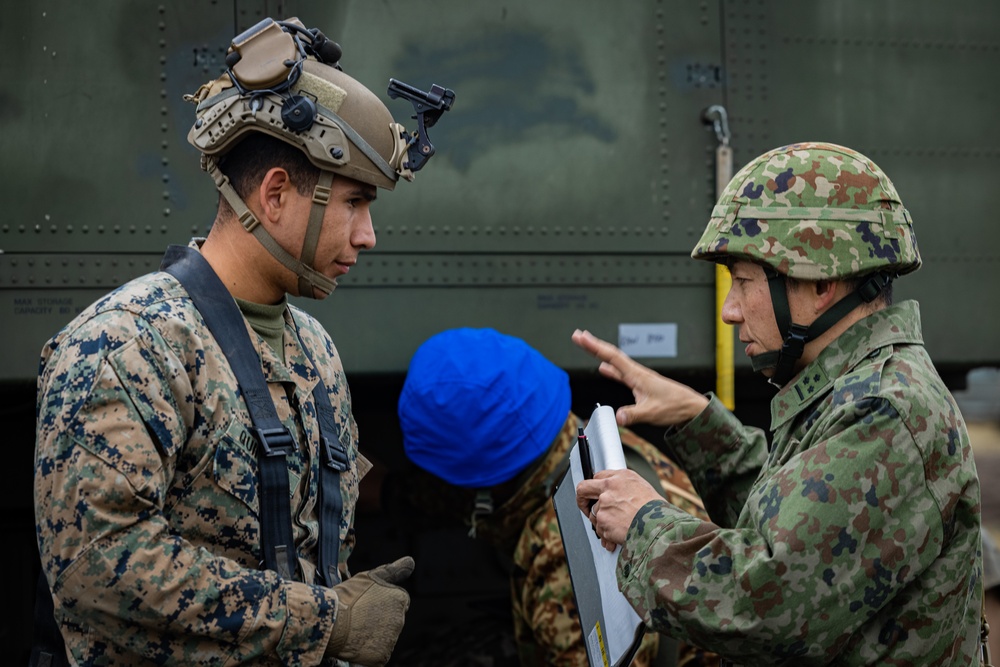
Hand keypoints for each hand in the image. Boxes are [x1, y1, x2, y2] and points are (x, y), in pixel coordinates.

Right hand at [326, 556, 413, 665]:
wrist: (331, 621)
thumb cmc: (347, 597)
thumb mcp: (369, 577)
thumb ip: (393, 571)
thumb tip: (411, 561)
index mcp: (401, 599)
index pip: (398, 603)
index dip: (381, 603)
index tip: (366, 605)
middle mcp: (400, 619)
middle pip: (391, 621)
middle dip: (378, 620)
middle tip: (357, 617)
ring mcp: (392, 639)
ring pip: (384, 637)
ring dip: (373, 635)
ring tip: (354, 629)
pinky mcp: (382, 656)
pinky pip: (378, 654)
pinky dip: (368, 651)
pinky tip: (355, 642)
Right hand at [571, 329, 708, 427]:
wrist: (692, 407)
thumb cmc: (675, 406)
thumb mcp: (652, 413)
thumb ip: (634, 414)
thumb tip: (618, 416)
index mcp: (638, 375)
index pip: (612, 357)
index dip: (595, 347)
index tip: (582, 337)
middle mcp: (637, 373)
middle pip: (611, 355)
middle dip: (593, 345)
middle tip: (578, 335)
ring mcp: (639, 378)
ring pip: (615, 362)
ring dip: (600, 354)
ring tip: (587, 346)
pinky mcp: (641, 385)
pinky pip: (621, 373)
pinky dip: (610, 369)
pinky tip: (603, 369)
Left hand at [576, 469, 662, 549]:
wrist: (660, 526)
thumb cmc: (658, 511)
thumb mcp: (643, 488)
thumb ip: (624, 487)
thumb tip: (616, 493)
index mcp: (621, 477)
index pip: (598, 477)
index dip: (595, 487)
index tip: (593, 494)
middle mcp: (609, 487)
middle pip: (583, 489)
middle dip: (581, 499)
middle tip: (585, 507)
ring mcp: (604, 504)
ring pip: (595, 515)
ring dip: (604, 524)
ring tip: (619, 530)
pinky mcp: (602, 520)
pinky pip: (600, 531)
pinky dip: (607, 537)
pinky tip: (618, 538)